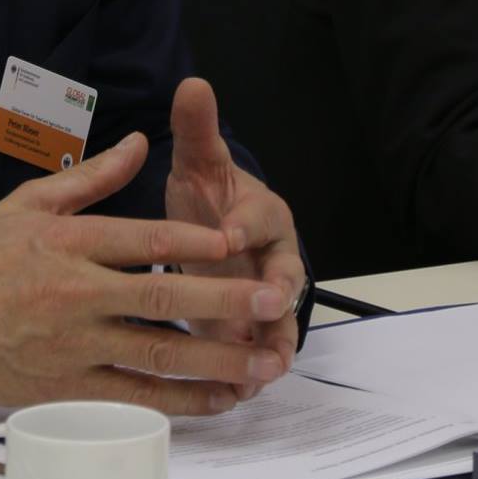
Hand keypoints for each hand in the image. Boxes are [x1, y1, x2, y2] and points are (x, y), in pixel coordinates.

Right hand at [0, 131, 293, 413]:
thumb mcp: (30, 200)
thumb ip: (93, 177)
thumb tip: (141, 142)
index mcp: (68, 241)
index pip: (142, 236)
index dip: (192, 238)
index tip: (234, 239)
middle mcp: (75, 293)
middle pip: (161, 295)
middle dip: (222, 299)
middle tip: (269, 299)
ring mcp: (72, 344)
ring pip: (155, 353)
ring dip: (213, 358)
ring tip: (259, 359)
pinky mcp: (66, 386)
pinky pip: (133, 396)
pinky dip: (178, 400)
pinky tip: (215, 398)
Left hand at [165, 77, 306, 397]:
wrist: (214, 236)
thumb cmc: (211, 199)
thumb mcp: (200, 163)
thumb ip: (198, 128)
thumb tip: (193, 82)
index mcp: (263, 213)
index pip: (259, 216)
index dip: (244, 225)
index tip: (226, 235)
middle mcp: (272, 257)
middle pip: (284, 276)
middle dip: (276, 293)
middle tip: (269, 307)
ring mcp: (262, 298)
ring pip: (277, 324)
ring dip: (274, 345)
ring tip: (268, 369)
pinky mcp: (249, 333)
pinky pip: (256, 354)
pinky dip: (250, 375)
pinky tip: (237, 396)